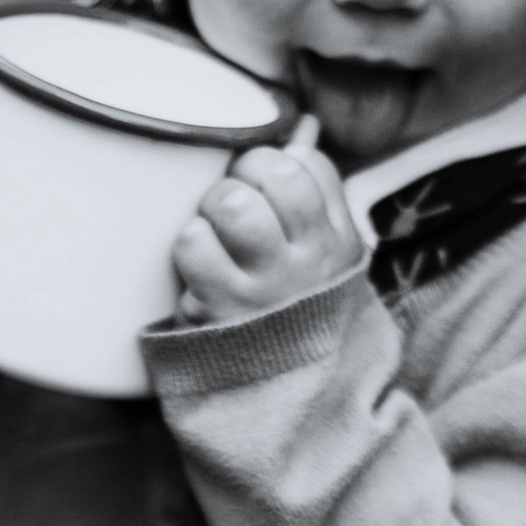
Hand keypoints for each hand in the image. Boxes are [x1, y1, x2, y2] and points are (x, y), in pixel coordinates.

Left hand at [172, 115, 364, 325]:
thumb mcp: (323, 254)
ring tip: (214, 234)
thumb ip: (314, 190)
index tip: (262, 186)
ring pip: (232, 204)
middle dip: (240, 177)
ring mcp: (265, 287)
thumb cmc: (295, 308)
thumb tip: (304, 126)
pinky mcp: (220, 310)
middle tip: (231, 205)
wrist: (289, 400)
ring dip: (212, 210)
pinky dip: (189, 246)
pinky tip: (199, 268)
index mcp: (336, 240)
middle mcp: (307, 262)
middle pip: (273, 174)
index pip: (307, 165)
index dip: (272, 163)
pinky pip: (193, 242)